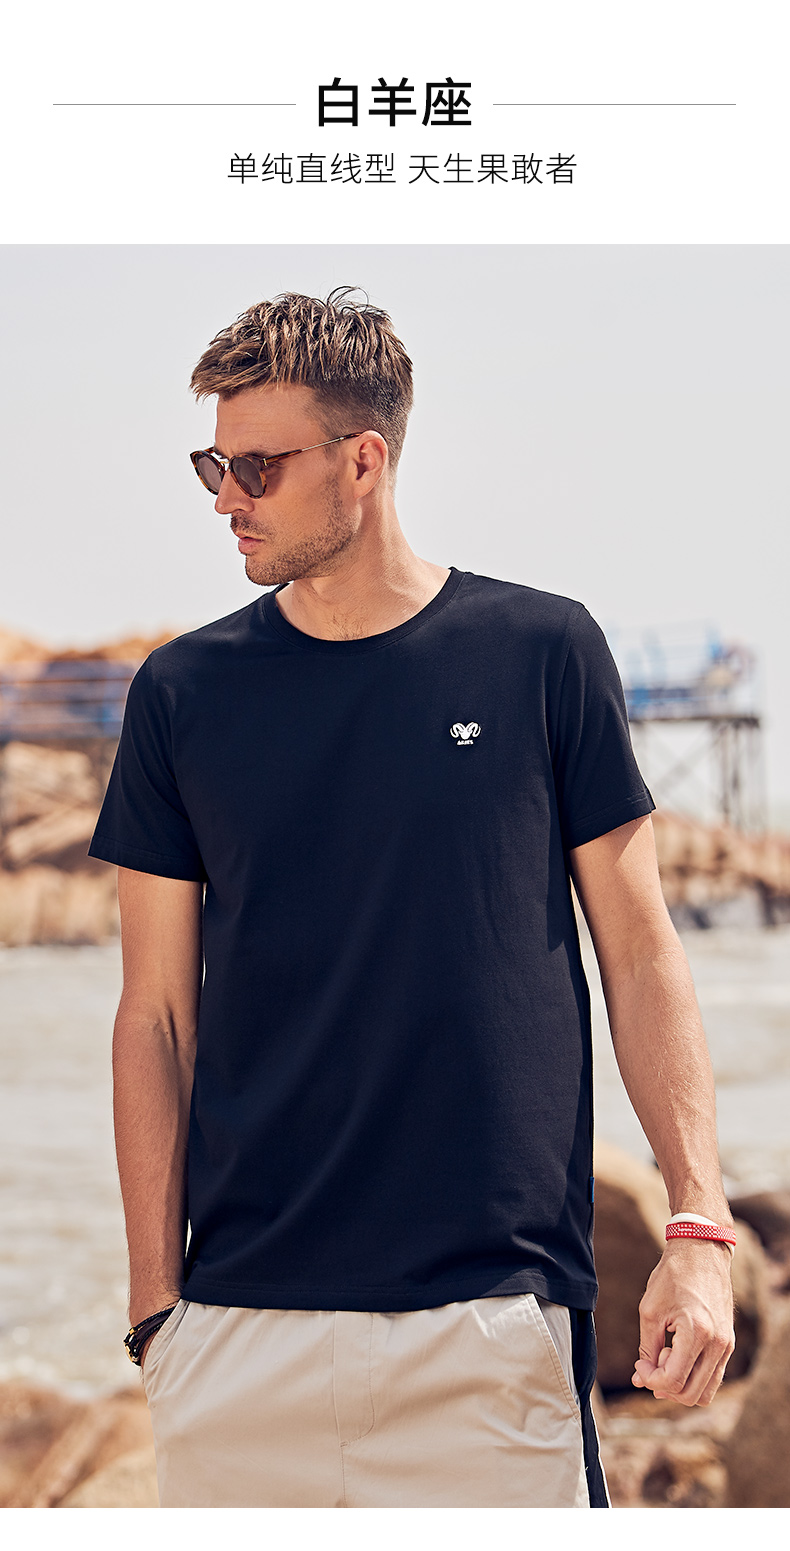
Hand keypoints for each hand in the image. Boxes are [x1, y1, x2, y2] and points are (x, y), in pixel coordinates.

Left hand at [631, 1238, 734, 1405]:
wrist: (702, 1251)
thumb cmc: (673, 1276)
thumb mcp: (650, 1311)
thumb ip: (646, 1349)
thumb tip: (641, 1379)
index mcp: (697, 1333)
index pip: (674, 1381)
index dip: (651, 1380)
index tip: (639, 1364)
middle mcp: (718, 1344)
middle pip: (690, 1394)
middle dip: (664, 1386)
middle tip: (650, 1363)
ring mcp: (727, 1346)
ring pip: (705, 1392)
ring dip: (681, 1385)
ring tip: (665, 1357)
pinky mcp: (729, 1343)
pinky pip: (713, 1376)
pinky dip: (693, 1376)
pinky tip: (676, 1353)